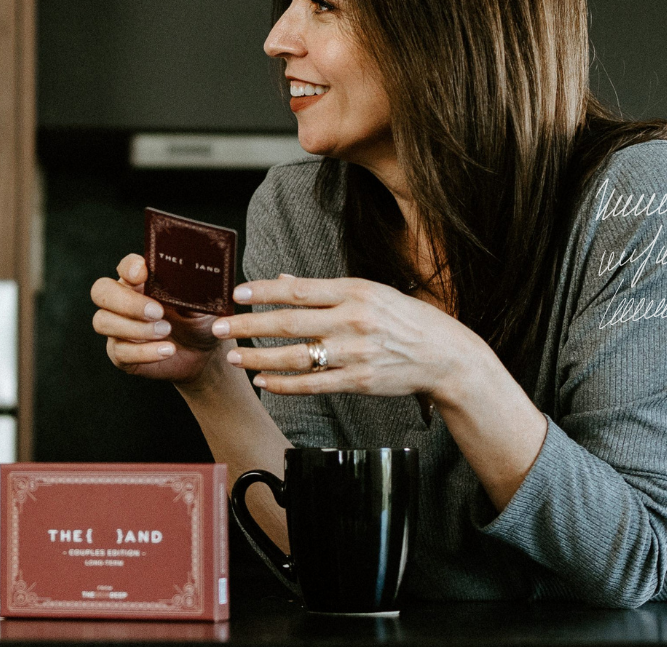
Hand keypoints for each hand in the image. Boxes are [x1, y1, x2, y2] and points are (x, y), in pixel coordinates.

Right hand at [90, 254, 226, 382]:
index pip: (125, 266)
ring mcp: (117, 327)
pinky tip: (166, 350)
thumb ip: (192, 287)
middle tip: (157, 312)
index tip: (143, 273)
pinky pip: (120, 352)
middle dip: (127, 301)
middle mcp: (122, 300)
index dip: (129, 267)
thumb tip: (194, 271)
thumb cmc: (199, 321)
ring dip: (135, 328)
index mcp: (141, 281)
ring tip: (166, 332)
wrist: (203, 355)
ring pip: (103, 321)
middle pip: (101, 292)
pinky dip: (144, 351)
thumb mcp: (202, 302)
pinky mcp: (120, 353)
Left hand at [211, 274, 486, 401]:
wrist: (447, 356)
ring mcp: (355, 353)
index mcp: (355, 291)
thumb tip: (281, 281)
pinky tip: (263, 381)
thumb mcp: (370, 292)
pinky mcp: (358, 381)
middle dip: (249, 326)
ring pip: (296, 357)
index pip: (299, 290)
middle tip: (219, 327)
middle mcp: (353, 321)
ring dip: (259, 358)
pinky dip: (284, 384)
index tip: (236, 294)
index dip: (263, 292)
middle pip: (289, 323)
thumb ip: (324, 289)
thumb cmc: (405, 319)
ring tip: (234, 356)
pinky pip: (313, 385)